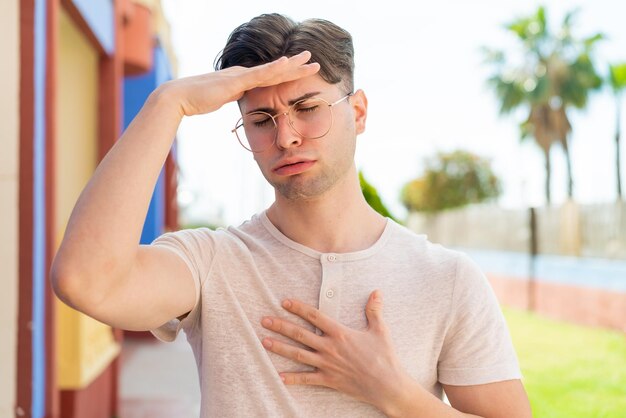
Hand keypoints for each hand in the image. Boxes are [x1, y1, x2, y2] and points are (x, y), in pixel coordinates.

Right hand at [157, 50, 319, 117]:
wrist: (180, 98)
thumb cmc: (197, 100)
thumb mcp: (221, 98)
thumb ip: (232, 95)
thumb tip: (240, 97)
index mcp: (242, 79)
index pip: (269, 76)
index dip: (287, 73)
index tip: (302, 70)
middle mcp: (244, 74)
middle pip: (275, 70)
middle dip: (296, 66)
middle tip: (314, 61)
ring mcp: (240, 76)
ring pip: (272, 70)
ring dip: (292, 65)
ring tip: (309, 59)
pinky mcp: (235, 82)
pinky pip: (258, 75)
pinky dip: (273, 69)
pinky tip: (286, 64)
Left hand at [260, 290, 414, 413]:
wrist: (387, 385)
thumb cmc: (384, 357)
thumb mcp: (380, 330)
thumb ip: (374, 310)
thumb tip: (376, 291)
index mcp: (340, 333)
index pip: (315, 316)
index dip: (298, 308)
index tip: (284, 302)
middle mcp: (330, 348)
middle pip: (300, 334)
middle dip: (281, 326)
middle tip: (264, 320)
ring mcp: (327, 365)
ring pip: (298, 354)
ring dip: (280, 348)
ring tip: (264, 341)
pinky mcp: (328, 380)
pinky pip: (306, 379)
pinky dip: (292, 378)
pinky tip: (278, 376)